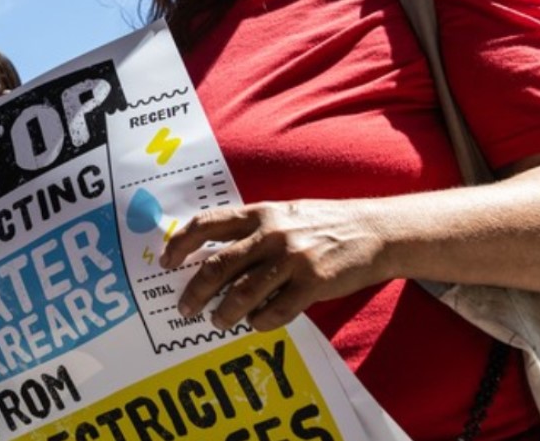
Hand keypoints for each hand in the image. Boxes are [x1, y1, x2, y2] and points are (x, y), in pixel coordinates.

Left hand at [160, 200, 389, 330]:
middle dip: (195, 290)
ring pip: (242, 293)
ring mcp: (292, 259)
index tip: (165, 261)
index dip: (180, 243)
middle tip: (185, 308)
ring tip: (218, 321)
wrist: (374, 231)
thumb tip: (210, 255)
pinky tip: (255, 324)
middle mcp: (271, 234)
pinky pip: (276, 311)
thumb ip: (250, 230)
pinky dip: (260, 322)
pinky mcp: (313, 283)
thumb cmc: (322, 224)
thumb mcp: (282, 214)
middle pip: (218, 265)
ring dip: (224, 313)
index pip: (206, 224)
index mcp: (258, 214)